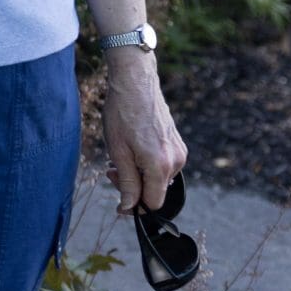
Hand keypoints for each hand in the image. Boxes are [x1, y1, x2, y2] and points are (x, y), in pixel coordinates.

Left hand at [100, 51, 186, 215]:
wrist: (135, 83)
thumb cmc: (122, 114)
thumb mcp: (118, 152)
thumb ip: (126, 183)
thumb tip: (129, 208)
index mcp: (160, 165)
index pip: (153, 203)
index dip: (135, 207)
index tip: (119, 204)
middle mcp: (176, 161)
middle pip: (155, 191)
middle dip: (133, 187)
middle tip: (111, 171)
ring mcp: (179, 151)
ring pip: (158, 178)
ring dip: (138, 174)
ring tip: (120, 156)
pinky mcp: (177, 143)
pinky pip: (162, 164)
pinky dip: (146, 164)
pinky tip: (132, 150)